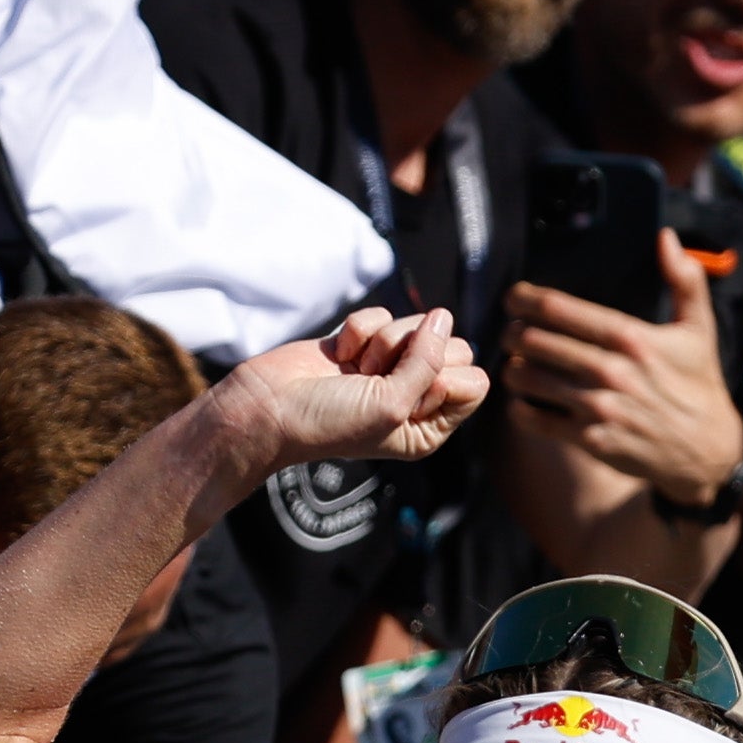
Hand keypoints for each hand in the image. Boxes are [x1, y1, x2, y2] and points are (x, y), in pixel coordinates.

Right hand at [191, 307, 490, 484]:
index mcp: (430, 426)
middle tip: (379, 376)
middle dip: (415, 354)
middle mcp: (415, 398)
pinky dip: (358, 331)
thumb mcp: (391, 404)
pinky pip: (382, 316)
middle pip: (453, 347)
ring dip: (383, 342)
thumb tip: (442, 315)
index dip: (445, 378)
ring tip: (355, 369)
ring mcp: (389, 368)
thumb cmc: (328, 423)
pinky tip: (339, 355)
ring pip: (418, 327)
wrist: (268, 409)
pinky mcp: (363, 343)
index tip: (407, 394)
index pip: (475, 382)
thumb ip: (428, 361)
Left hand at [501, 240, 742, 502]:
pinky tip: (523, 400)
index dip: (525, 299)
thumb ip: (684, 279)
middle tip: (510, 331)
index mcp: (630, 337)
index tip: (513, 297)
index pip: (559, 309)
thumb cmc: (699, 383)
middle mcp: (610, 370)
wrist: (706, 450)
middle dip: (513, 333)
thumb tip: (667, 238)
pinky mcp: (591, 440)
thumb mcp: (699, 328)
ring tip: (515, 362)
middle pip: (535, 341)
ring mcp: (598, 407)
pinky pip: (536, 419)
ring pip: (529, 379)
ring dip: (513, 368)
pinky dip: (521, 407)